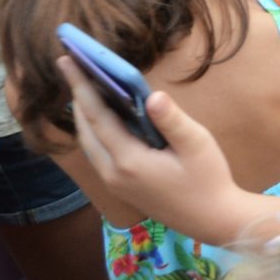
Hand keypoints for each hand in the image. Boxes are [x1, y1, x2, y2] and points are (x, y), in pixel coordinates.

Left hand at [60, 55, 235, 226]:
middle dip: (77, 96)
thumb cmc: (209, 179)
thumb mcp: (197, 144)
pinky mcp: (120, 188)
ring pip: (88, 143)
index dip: (81, 86)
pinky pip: (97, 153)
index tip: (67, 59)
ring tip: (83, 86)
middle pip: (85, 129)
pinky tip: (102, 117)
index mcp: (129, 160)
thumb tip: (151, 95)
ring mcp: (114, 183)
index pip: (97, 116)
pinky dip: (93, 131)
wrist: (212, 220)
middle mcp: (113, 173)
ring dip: (83, 115)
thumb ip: (171, 120)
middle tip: (72, 65)